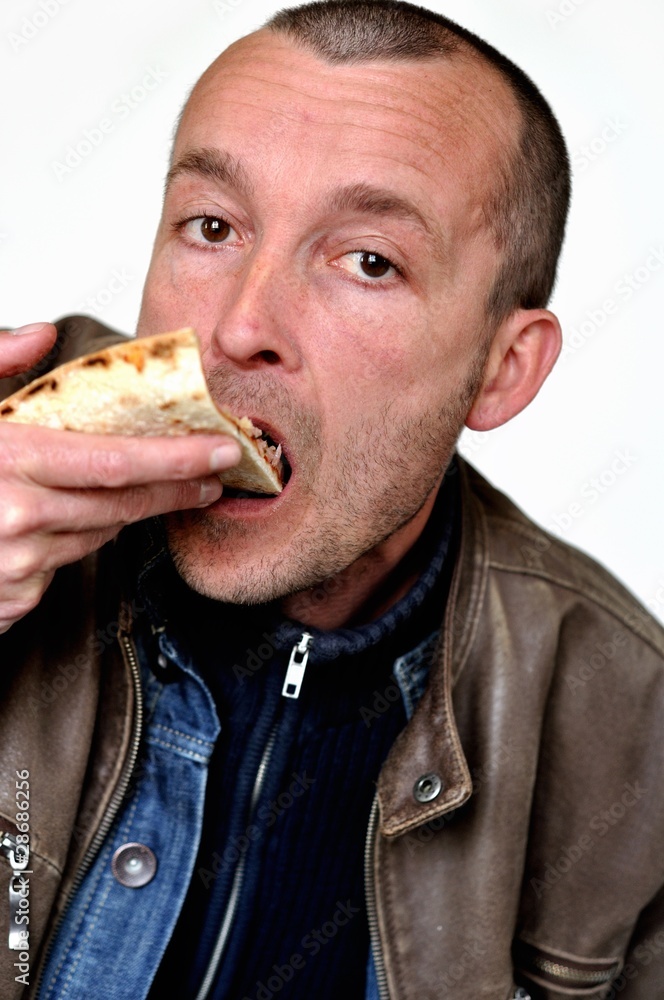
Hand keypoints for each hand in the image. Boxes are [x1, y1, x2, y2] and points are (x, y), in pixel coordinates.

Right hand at [0, 324, 240, 632]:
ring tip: (143, 489)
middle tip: (212, 474)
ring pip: (97, 535)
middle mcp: (17, 518)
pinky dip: (74, 539)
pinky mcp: (13, 600)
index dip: (175, 458)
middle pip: (121, 505)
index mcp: (7, 461)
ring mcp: (15, 566)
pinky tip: (60, 520)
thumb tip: (40, 334)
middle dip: (174, 490)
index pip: (114, 462)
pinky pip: (65, 565)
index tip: (219, 451)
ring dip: (122, 512)